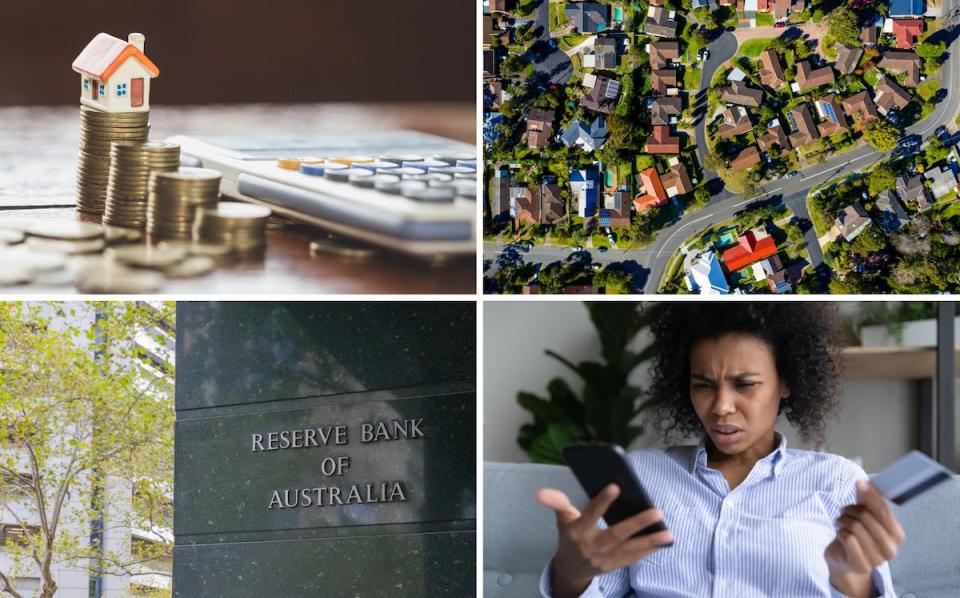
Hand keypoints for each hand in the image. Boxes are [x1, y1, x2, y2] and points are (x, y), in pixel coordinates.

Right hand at [536, 484, 673, 597]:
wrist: (570, 569)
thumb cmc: (569, 536)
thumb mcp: (562, 518)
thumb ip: (556, 502)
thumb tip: (540, 491)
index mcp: (577, 531)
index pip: (590, 514)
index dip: (602, 501)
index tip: (615, 486)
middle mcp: (591, 546)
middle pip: (616, 534)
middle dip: (637, 523)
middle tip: (656, 511)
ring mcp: (604, 559)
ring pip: (629, 549)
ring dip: (650, 541)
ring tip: (668, 532)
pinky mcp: (614, 567)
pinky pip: (633, 559)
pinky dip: (648, 551)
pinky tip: (662, 542)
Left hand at [825, 480, 904, 596]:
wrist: (844, 558)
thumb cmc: (856, 535)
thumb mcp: (863, 515)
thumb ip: (866, 500)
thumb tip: (864, 483)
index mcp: (897, 535)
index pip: (884, 511)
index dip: (871, 495)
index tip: (860, 484)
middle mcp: (891, 549)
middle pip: (867, 517)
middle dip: (851, 510)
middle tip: (844, 511)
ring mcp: (877, 559)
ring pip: (856, 527)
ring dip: (843, 521)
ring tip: (841, 523)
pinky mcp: (861, 565)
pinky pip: (848, 539)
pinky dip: (840, 532)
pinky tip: (841, 534)